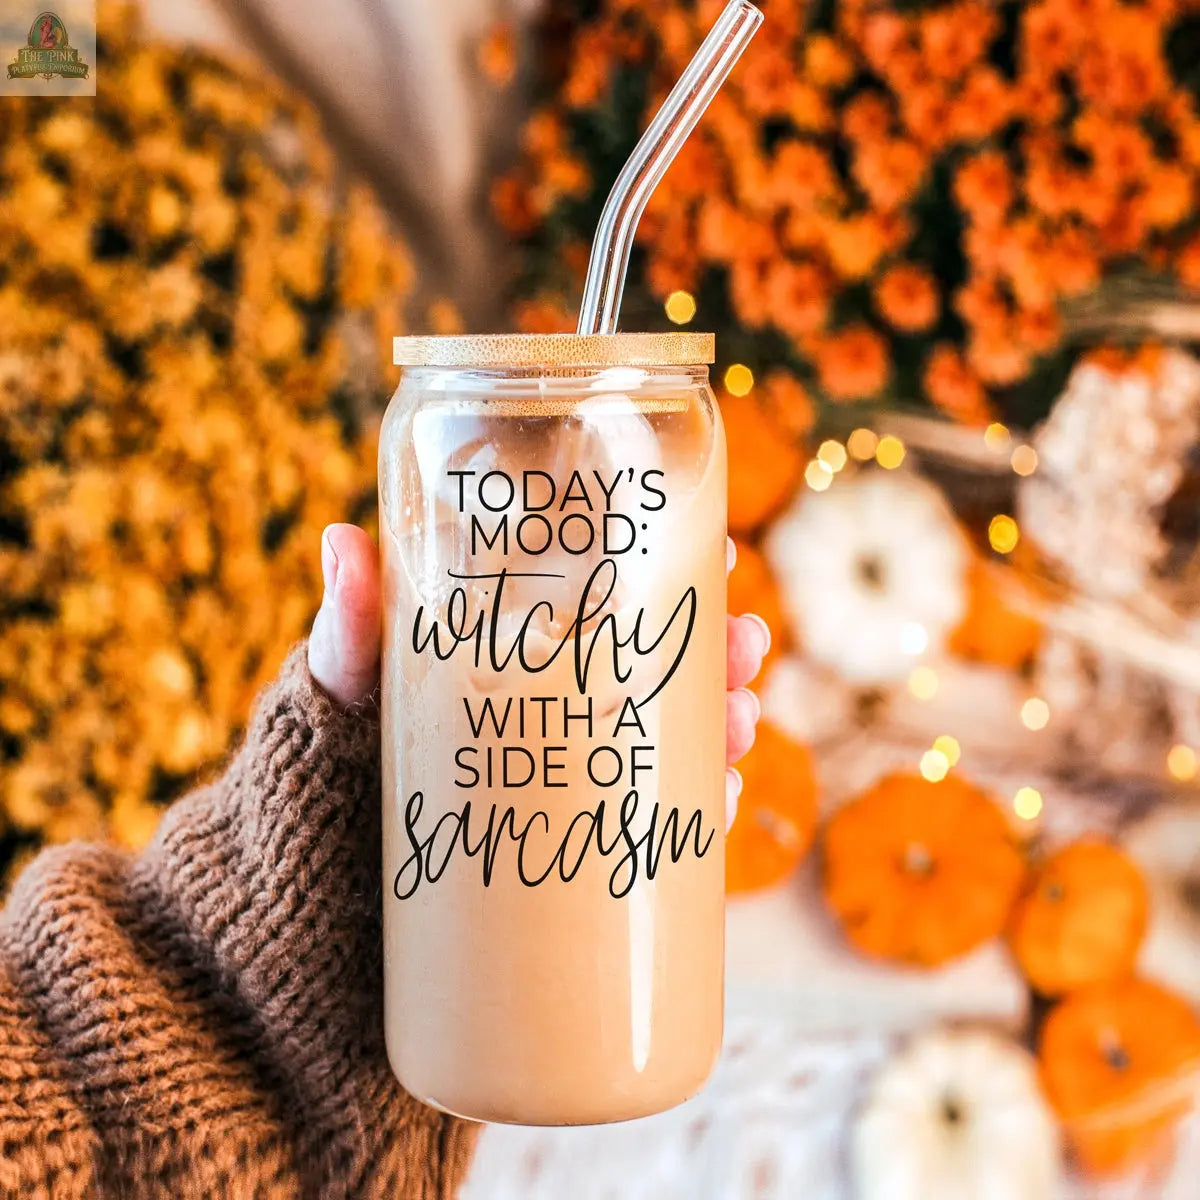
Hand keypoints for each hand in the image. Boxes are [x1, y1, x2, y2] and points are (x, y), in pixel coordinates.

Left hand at [308, 525, 768, 828]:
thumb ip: (349, 631)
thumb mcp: (343, 695)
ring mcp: (564, 791)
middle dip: (716, 659)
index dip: (669, 585)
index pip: (607, 614)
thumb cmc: (324, 777)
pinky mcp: (569, 862)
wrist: (307, 904)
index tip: (717, 562)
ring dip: (722, 731)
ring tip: (741, 726)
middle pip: (656, 681)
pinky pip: (651, 834)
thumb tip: (340, 539)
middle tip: (744, 652)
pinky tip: (723, 803)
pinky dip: (697, 815)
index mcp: (514, 670)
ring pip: (667, 751)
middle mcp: (552, 723)